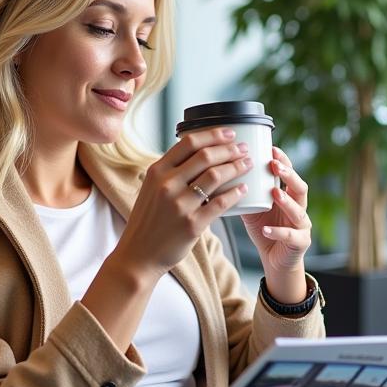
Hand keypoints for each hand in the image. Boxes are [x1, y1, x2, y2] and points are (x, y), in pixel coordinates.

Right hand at [115, 127, 249, 279]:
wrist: (138, 254)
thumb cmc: (148, 220)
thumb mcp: (151, 189)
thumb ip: (170, 172)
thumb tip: (198, 155)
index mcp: (157, 172)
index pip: (189, 143)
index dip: (213, 135)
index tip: (230, 133)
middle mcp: (167, 185)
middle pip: (206, 156)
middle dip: (230, 149)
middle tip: (244, 149)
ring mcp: (179, 204)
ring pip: (215, 176)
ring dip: (236, 167)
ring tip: (247, 164)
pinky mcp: (192, 224)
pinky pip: (220, 203)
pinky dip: (235, 193)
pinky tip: (243, 189)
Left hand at [240, 146, 311, 277]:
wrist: (275, 260)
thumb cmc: (265, 228)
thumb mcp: (252, 208)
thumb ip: (243, 192)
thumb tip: (219, 173)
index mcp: (289, 195)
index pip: (290, 173)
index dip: (284, 161)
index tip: (271, 148)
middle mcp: (299, 207)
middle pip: (300, 187)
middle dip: (289, 175)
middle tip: (274, 166)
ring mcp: (302, 225)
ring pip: (299, 211)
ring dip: (287, 201)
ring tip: (275, 192)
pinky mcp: (300, 243)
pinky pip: (290, 236)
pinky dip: (278, 232)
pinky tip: (267, 229)